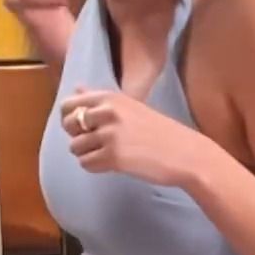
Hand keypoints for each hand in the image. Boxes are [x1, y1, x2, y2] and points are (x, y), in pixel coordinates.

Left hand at [61, 87, 206, 188]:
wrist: (185, 153)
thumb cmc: (159, 131)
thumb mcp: (130, 106)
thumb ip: (100, 99)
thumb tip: (75, 87)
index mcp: (111, 97)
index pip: (69, 104)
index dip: (70, 118)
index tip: (84, 127)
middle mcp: (108, 112)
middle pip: (69, 126)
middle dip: (78, 137)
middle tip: (98, 143)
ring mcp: (110, 135)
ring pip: (75, 147)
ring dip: (87, 154)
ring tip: (109, 154)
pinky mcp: (113, 157)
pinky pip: (86, 164)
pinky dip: (95, 167)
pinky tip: (112, 164)